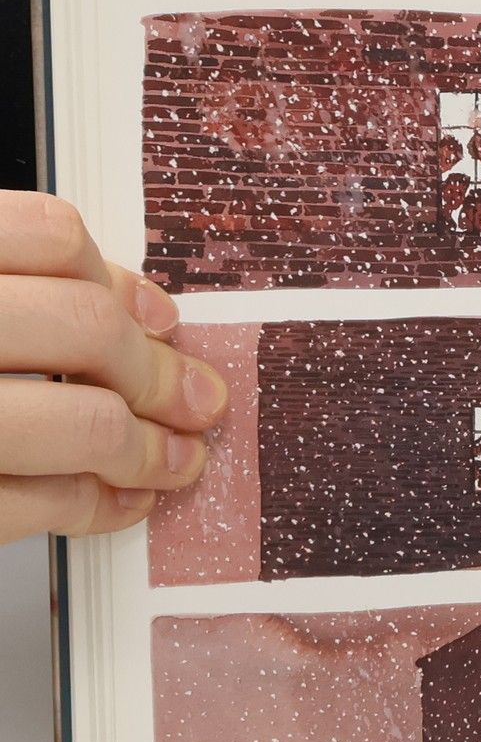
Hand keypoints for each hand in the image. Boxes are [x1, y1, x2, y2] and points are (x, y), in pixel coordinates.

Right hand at [0, 192, 228, 544]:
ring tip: (177, 461)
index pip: (50, 237)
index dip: (119, 281)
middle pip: (87, 328)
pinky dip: (105, 503)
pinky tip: (122, 497)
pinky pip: (53, 503)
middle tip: (199, 401)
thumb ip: (22, 287)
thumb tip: (142, 312)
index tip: (159, 319)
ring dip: (153, 449)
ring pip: (90, 422)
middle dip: (161, 374)